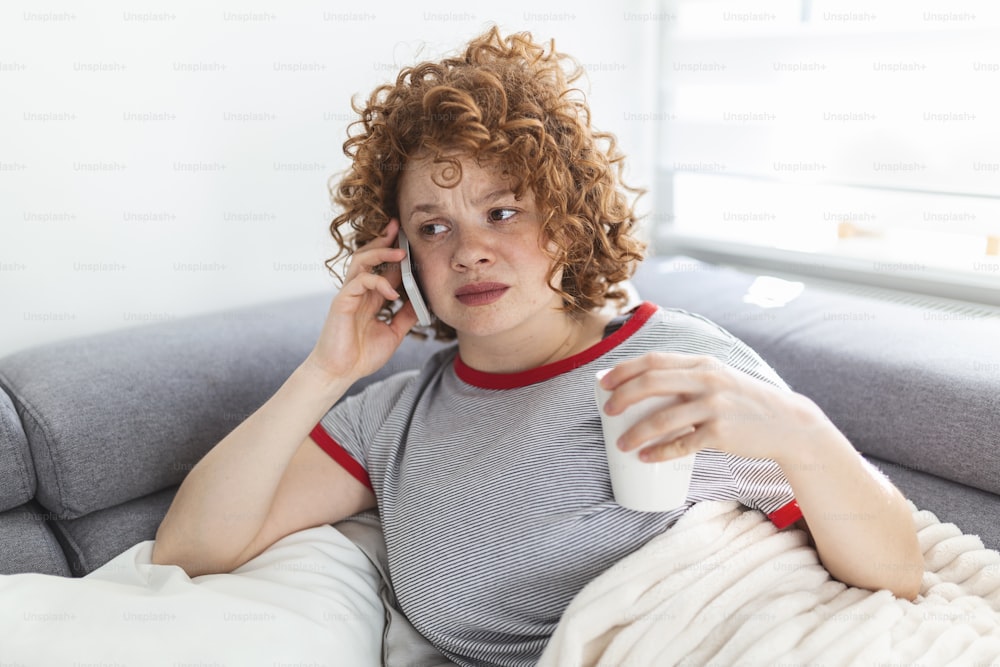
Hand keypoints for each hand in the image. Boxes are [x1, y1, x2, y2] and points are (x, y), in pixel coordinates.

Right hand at [304, 219, 418, 383]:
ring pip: (361, 262)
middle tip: (399, 227)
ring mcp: (349, 295)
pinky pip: (359, 282)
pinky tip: (392, 291)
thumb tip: (424, 302)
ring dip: (380, 253)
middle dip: (384, 240)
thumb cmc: (361, 355)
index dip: (396, 253)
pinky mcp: (341, 302)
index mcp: (370, 297)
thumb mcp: (393, 333)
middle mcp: (358, 291)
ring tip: (400, 253)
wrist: (340, 373)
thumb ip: (405, 316)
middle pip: (369, 256)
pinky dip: (378, 282)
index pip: (384, 268)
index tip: (410, 240)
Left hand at [598, 352, 829, 464]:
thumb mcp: (719, 378)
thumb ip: (688, 377)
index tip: (603, 382)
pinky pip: (681, 445)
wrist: (786, 423)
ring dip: (636, 433)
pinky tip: (646, 457)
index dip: (623, 370)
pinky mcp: (721, 434)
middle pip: (651, 384)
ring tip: (622, 444)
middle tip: (608, 412)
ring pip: (662, 418)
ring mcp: (714, 407)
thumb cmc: (744, 402)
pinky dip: (659, 452)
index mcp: (702, 363)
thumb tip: (644, 385)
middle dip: (622, 398)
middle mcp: (706, 380)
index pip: (653, 361)